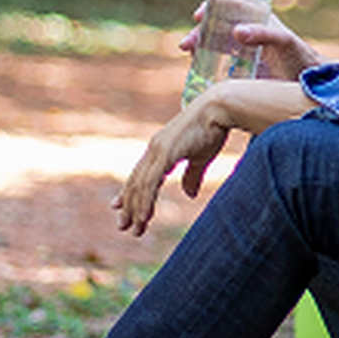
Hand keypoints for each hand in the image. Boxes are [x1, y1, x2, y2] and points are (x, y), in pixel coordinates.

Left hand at [112, 80, 316, 234]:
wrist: (219, 108)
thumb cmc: (213, 128)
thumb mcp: (201, 157)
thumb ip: (193, 175)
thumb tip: (189, 195)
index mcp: (161, 149)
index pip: (139, 174)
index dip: (129, 192)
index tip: (119, 208)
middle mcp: (154, 149)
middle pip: (135, 182)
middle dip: (128, 205)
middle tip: (123, 226)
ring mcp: (158, 151)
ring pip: (140, 186)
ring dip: (136, 209)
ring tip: (134, 229)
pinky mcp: (165, 153)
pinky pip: (151, 183)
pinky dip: (146, 201)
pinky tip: (144, 217)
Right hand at [176, 10, 324, 80]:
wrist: (311, 85)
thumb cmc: (300, 56)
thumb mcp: (284, 42)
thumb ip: (263, 34)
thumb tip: (236, 32)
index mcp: (255, 20)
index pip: (227, 8)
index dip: (210, 9)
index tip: (198, 16)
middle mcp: (245, 36)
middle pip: (214, 30)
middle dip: (197, 35)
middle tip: (185, 46)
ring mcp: (241, 55)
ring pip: (213, 48)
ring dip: (198, 51)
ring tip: (190, 58)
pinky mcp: (240, 74)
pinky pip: (217, 68)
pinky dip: (205, 69)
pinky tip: (198, 75)